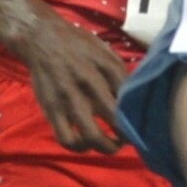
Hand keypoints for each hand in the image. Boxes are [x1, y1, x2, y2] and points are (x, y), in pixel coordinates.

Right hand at [12, 11, 127, 152]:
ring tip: (112, 146)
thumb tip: (136, 95)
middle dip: (128, 135)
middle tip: (130, 139)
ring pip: (92, 136)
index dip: (139, 115)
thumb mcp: (105, 51)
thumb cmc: (79, 45)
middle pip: (115, 119)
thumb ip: (120, 73)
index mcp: (107, 67)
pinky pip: (67, 139)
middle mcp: (90, 84)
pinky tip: (86, 144)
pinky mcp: (52, 110)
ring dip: (106, 147)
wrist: (43, 39)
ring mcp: (70, 99)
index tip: (143, 124)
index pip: (130, 97)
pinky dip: (79, 147)